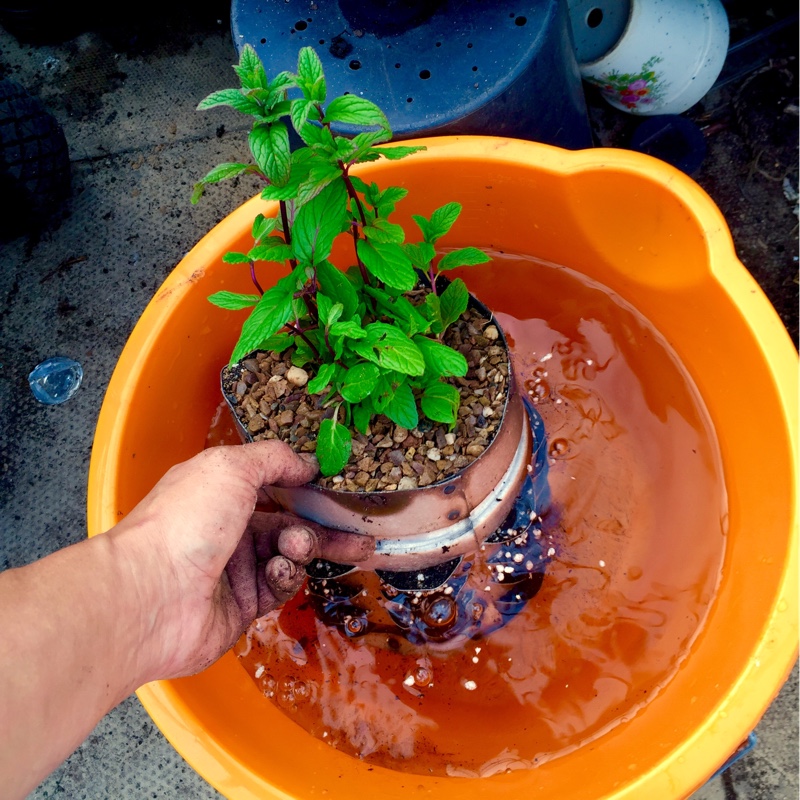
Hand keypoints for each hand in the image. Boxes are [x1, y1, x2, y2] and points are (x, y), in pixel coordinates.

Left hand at [110, 440, 372, 681]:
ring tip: (296, 547)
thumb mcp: (230, 467)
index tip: (337, 491)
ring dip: (301, 548)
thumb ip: (274, 458)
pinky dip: (283, 575)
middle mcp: (229, 528)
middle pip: (290, 524)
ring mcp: (235, 569)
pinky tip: (277, 569)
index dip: (305, 487)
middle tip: (359, 536)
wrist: (151, 595)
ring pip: (289, 555)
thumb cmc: (185, 521)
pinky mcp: (243, 606)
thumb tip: (306, 463)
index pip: (273, 485)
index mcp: (221, 491)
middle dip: (325, 529)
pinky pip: (279, 586)